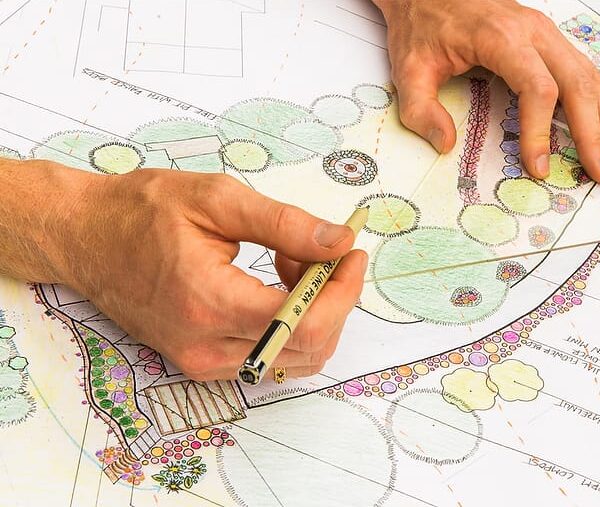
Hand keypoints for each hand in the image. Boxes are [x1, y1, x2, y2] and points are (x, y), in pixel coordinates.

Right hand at [57, 167, 366, 380]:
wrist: (84, 238)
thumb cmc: (140, 211)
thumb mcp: (217, 200)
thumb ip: (285, 224)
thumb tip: (338, 242)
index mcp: (209, 303)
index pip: (304, 322)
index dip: (343, 291)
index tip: (352, 254)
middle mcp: (207, 347)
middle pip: (308, 347)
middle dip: (332, 299)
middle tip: (324, 252)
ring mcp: (202, 363)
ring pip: (294, 357)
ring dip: (311, 310)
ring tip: (290, 261)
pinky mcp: (201, 364)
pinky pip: (269, 356)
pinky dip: (288, 323)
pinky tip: (273, 283)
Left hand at [374, 0, 599, 182]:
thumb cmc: (423, 26)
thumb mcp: (408, 68)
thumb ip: (420, 109)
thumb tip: (445, 143)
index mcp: (501, 38)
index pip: (537, 89)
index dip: (541, 132)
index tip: (539, 167)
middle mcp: (533, 32)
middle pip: (577, 84)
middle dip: (592, 132)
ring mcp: (545, 33)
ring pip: (589, 76)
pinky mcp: (548, 39)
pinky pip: (582, 69)